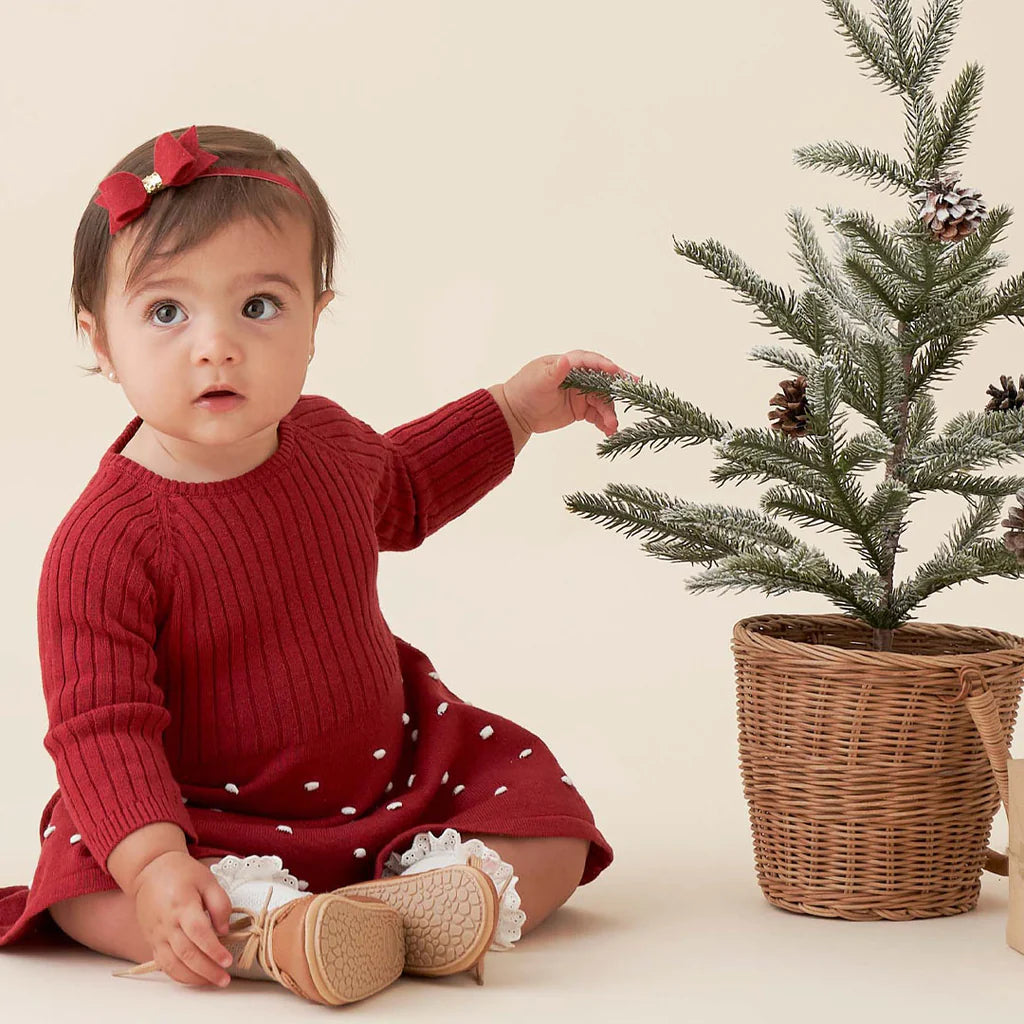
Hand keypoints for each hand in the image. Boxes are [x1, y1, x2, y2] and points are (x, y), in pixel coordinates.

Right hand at [131, 850, 235, 987]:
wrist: (151, 871)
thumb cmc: (182, 873)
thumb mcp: (207, 880)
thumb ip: (220, 904)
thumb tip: (225, 930)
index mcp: (182, 905)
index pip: (199, 933)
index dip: (214, 950)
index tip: (227, 960)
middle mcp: (167, 923)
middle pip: (186, 953)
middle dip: (207, 970)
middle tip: (224, 978)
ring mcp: (157, 935)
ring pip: (173, 964)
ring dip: (193, 977)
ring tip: (212, 981)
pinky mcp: (152, 941)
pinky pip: (163, 964)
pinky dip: (178, 975)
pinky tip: (194, 978)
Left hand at [501, 350, 637, 436]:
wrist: (516, 413)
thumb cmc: (524, 390)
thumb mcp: (539, 380)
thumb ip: (555, 372)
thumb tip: (567, 360)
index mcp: (568, 364)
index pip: (590, 362)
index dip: (604, 365)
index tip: (615, 371)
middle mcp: (579, 377)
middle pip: (603, 382)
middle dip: (616, 390)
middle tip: (632, 392)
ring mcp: (581, 394)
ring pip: (602, 401)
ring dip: (610, 412)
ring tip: (612, 426)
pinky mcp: (581, 410)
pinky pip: (598, 415)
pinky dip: (604, 422)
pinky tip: (608, 431)